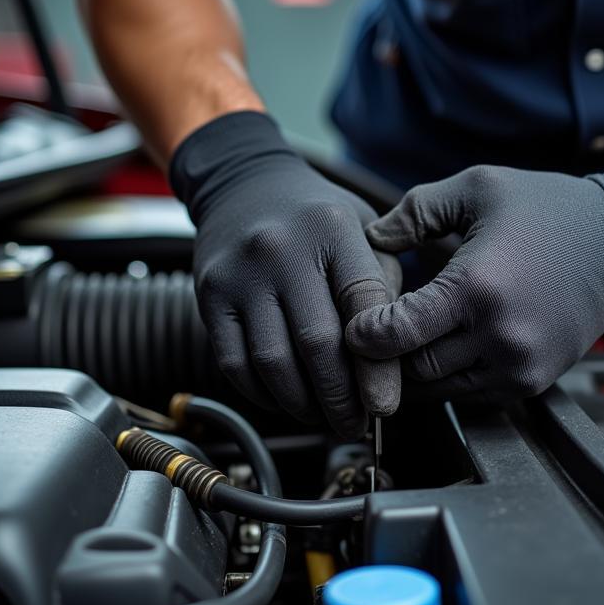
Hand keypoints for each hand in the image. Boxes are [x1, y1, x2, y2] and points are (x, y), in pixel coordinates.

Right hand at [170, 111, 401, 436]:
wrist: (242, 182)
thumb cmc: (313, 215)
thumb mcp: (360, 230)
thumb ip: (380, 286)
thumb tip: (394, 361)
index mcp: (332, 228)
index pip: (363, 304)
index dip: (378, 365)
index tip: (385, 405)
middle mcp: (282, 249)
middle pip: (317, 345)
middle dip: (341, 398)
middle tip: (357, 422)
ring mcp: (241, 273)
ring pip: (273, 363)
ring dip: (303, 405)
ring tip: (324, 417)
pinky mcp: (209, 295)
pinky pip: (235, 364)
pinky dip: (263, 394)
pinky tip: (285, 399)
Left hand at [346, 161, 603, 402]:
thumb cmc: (549, 208)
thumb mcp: (477, 188)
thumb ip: (416, 211)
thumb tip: (372, 238)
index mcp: (476, 288)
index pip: (395, 334)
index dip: (363, 335)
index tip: (353, 325)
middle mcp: (499, 336)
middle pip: (412, 369)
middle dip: (384, 356)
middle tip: (370, 334)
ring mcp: (519, 365)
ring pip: (438, 390)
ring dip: (414, 370)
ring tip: (402, 341)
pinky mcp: (533, 382)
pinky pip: (471, 394)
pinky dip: (447, 377)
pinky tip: (440, 346)